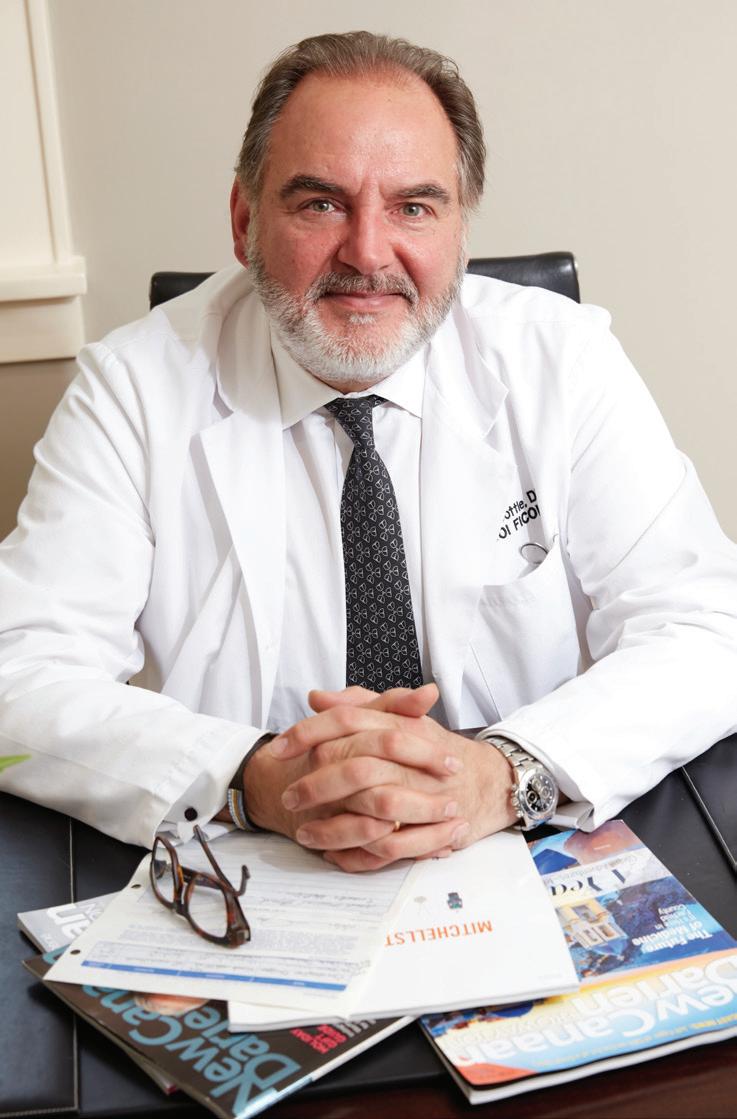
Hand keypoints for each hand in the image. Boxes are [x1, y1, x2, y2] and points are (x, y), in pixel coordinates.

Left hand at [263, 684, 516, 870]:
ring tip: (304, 832)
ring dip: (333, 827)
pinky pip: (390, 847)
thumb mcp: (396, 718)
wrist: (483, 780)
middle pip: (358, 769)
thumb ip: (357, 705)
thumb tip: (317, 698)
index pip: (349, 721)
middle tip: (289, 797)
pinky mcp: (430, 830)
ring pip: (373, 813)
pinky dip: (358, 853)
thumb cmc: (431, 749)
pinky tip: (333, 854)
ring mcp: (424, 796)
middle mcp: (412, 759)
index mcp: (399, 726)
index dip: (308, 733)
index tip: (277, 749)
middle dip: (316, 787)